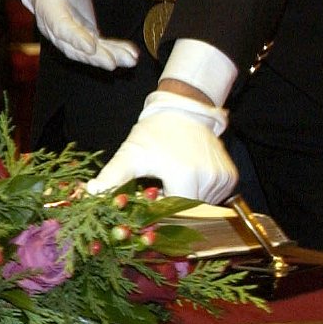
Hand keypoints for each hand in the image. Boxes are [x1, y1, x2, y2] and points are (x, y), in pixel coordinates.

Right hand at [19, 0, 139, 70]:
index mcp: (49, 9)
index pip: (61, 27)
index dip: (75, 38)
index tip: (91, 46)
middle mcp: (56, 28)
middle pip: (73, 47)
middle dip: (94, 57)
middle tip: (112, 63)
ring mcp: (70, 35)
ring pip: (86, 52)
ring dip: (108, 57)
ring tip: (129, 60)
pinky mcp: (84, 35)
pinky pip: (98, 47)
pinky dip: (114, 52)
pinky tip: (130, 56)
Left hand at [90, 90, 236, 202]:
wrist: (183, 111)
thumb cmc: (154, 133)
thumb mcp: (131, 154)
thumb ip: (112, 176)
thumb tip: (91, 192)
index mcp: (183, 176)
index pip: (172, 212)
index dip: (160, 211)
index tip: (149, 201)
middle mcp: (207, 178)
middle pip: (188, 211)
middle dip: (172, 205)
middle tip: (161, 188)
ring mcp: (222, 178)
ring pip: (202, 205)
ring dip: (187, 198)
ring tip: (175, 177)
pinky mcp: (230, 177)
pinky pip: (215, 196)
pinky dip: (201, 192)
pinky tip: (189, 174)